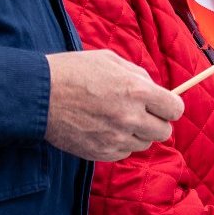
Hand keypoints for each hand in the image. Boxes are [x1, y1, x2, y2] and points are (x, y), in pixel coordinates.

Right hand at [45, 50, 183, 161]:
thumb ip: (138, 76)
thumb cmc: (73, 72)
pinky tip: (104, 129)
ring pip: (143, 144)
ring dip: (136, 133)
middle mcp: (130, 117)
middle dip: (156, 122)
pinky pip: (123, 153)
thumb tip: (156, 89)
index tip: (163, 104)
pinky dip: (119, 144)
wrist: (38, 96)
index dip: (170, 106)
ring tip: (116, 118)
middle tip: (141, 112)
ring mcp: (115, 138)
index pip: (175, 109)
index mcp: (136, 90)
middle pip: (163, 132)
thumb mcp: (110, 60)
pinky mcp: (101, 153)